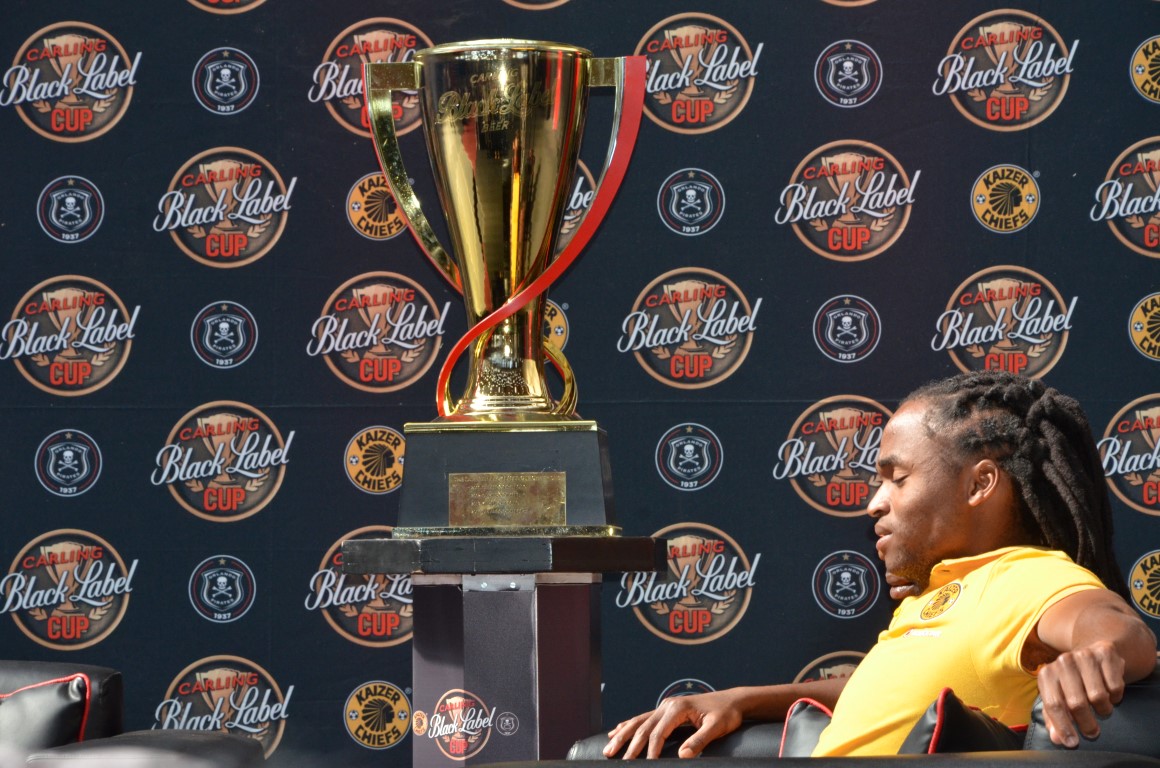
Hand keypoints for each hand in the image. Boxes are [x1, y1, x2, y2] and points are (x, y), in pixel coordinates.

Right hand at [603, 691, 743, 758]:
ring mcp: (666, 706)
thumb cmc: (727, 714)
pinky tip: (617, 731)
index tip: (646, 766)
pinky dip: (629, 725)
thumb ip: (700, 740)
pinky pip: (644, 718)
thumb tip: (682, 755)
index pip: (658, 733)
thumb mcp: (717, 727)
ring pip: (639, 721)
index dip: (650, 751)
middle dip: (628, 745)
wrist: (733, 701)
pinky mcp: (667, 710)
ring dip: (623, 735)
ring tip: (608, 748)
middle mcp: (668, 705)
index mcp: (678, 708)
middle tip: (614, 759)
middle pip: (643, 727)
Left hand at [1034, 639, 1124, 748]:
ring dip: (1103, 709)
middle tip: (1092, 732)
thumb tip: (1057, 738)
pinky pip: (1115, 686)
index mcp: (1047, 674)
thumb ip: (1055, 719)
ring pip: (1098, 696)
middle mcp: (1063, 662)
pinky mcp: (1105, 654)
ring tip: (1100, 708)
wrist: (1092, 655)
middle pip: (1076, 703)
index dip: (1063, 726)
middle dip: (1086, 723)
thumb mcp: (1059, 698)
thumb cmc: (1072, 683)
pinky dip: (1115, 697)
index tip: (1072, 742)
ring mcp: (1084, 656)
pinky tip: (1109, 693)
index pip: (1053, 704)